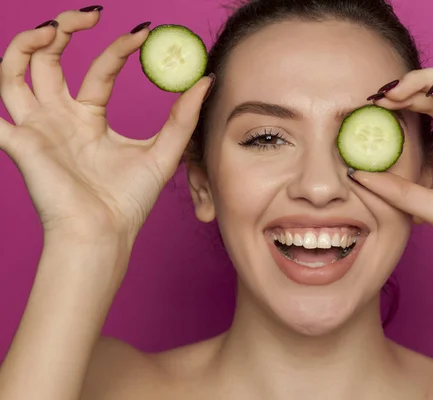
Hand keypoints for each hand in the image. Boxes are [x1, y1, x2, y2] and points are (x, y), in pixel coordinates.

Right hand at [0, 10, 212, 243]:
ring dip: (26, 44)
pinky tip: (8, 67)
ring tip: (53, 28)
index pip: (99, 69)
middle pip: (48, 60)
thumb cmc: (129, 200)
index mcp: (89, 117)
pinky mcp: (20, 143)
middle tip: (88, 15)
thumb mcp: (164, 153)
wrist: (105, 234)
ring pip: (13, 73)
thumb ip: (182, 117)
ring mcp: (37, 128)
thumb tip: (205, 79)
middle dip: (64, 30)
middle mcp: (59, 117)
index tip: (143, 31)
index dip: (117, 47)